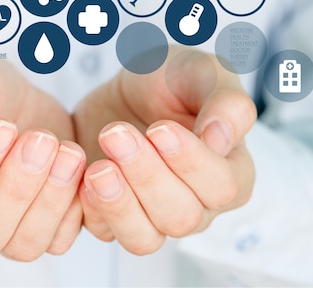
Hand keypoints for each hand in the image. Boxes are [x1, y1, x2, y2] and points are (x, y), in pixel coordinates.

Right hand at [0, 48, 84, 260]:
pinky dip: (74, 209)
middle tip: (41, 140)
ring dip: (50, 199)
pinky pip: (59, 240)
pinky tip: (77, 167)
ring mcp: (4, 226)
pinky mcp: (42, 223)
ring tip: (67, 152)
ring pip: (23, 246)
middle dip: (17, 187)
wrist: (12, 93)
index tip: (3, 126)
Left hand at [74, 48, 256, 253]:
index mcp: (231, 173)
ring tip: (98, 168)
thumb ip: (225, 102)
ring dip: (119, 204)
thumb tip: (221, 140)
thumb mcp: (204, 74)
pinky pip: (106, 233)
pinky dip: (93, 210)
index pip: (221, 188)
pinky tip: (82, 177)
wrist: (126, 89)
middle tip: (116, 135)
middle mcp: (198, 205)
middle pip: (181, 217)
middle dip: (146, 176)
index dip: (190, 162)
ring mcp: (155, 217)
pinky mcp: (115, 217)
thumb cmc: (175, 81)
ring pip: (144, 238)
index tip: (159, 129)